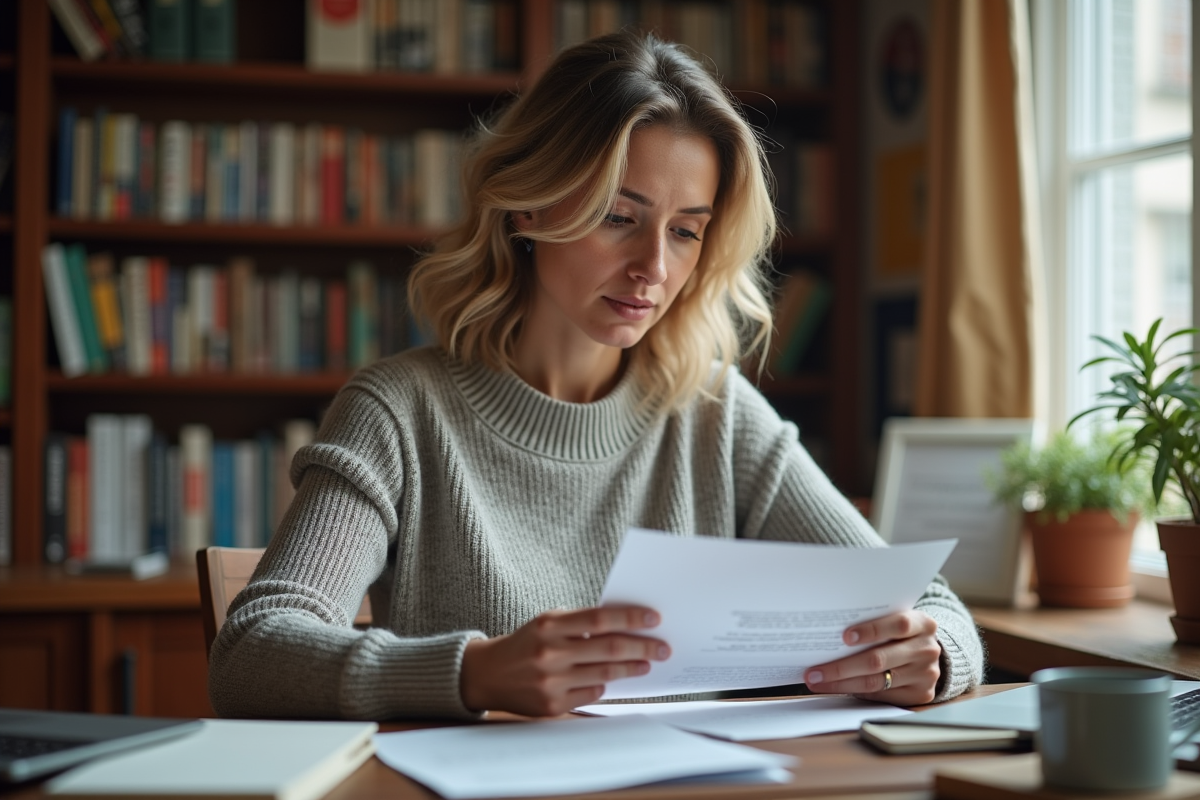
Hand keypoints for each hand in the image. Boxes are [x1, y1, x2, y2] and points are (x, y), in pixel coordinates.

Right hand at [459, 605, 669, 716]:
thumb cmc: (526, 643)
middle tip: (663, 648)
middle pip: (610, 648)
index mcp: (550, 625)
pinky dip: (604, 685)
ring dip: (631, 669)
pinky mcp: (552, 705)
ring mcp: (551, 681)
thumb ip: (581, 623)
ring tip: (646, 664)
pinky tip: (611, 679)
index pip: (600, 619)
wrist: (488, 674)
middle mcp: (551, 652)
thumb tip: (625, 626)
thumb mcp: (547, 623)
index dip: (631, 618)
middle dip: (643, 647)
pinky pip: (591, 694)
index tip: (654, 619)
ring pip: (605, 673)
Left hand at [803, 610, 941, 705]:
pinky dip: (856, 692)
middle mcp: (927, 649)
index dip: (871, 630)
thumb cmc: (900, 632)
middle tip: (814, 671)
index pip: (898, 624)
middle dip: (841, 667)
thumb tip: (830, 632)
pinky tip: (837, 688)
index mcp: (923, 624)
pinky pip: (882, 695)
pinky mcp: (921, 695)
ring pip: (876, 681)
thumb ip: (875, 624)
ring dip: (842, 683)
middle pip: (879, 659)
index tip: (844, 637)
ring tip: (817, 682)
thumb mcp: (895, 620)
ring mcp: (926, 674)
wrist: (927, 652)